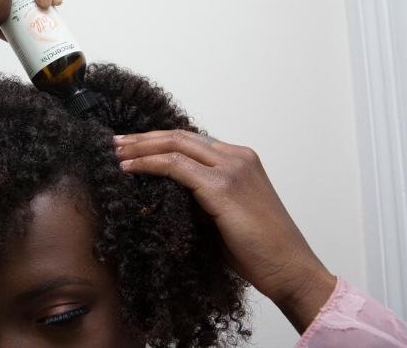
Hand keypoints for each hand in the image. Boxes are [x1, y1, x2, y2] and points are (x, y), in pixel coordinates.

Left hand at [114, 130, 336, 332]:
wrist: (290, 269)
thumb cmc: (259, 250)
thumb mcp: (223, 214)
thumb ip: (199, 196)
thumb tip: (162, 190)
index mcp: (242, 160)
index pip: (192, 140)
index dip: (160, 140)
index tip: (134, 146)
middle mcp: (238, 157)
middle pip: (181, 136)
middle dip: (144, 138)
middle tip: (116, 142)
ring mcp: (232, 169)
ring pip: (176, 145)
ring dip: (142, 146)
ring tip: (116, 152)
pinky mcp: (222, 187)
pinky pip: (176, 166)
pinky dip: (149, 163)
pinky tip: (130, 168)